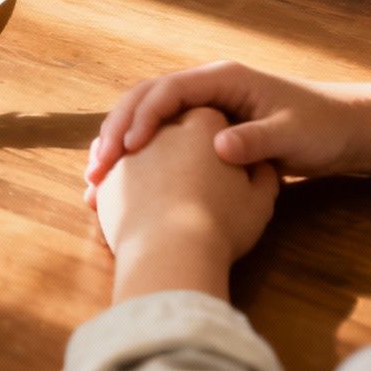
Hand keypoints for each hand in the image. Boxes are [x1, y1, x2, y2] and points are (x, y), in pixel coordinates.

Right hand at [87, 62, 370, 195]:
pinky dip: (135, 157)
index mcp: (221, 79)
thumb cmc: (322, 127)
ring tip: (97, 180)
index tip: (127, 150)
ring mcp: (200, 105)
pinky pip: (158, 136)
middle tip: (96, 168)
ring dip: (118, 145)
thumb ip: (256, 140)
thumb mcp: (293, 135)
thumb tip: (217, 146)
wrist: (344, 130)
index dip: (142, 119)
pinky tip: (121, 184)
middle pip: (143, 100)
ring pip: (144, 118)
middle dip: (116, 132)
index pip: (167, 91)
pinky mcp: (200, 127)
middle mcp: (204, 86)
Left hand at [93, 108, 279, 302]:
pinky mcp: (108, 176)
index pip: (211, 118)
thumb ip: (262, 175)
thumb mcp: (259, 200)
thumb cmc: (221, 224)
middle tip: (194, 177)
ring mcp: (131, 150)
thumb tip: (260, 167)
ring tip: (163, 189)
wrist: (172, 252)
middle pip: (173, 128)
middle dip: (180, 147)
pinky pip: (114, 171)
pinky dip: (123, 179)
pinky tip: (134, 198)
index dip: (218, 138)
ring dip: (148, 159)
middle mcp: (163, 127)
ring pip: (140, 146)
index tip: (223, 160)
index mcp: (204, 121)